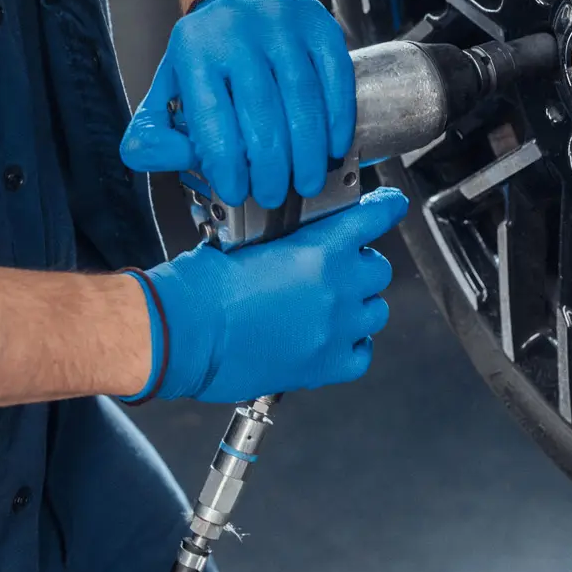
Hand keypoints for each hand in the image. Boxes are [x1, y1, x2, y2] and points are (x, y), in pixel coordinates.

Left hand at [119, 0, 356, 207]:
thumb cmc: (209, 53)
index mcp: (195, 51)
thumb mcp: (168, 88)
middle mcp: (238, 31)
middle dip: (272, 165)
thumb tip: (171, 158)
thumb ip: (156, 133)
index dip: (228, 163)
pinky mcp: (319, 26)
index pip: (213, 118)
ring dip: (309, 150)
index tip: (237, 190)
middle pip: (263, 112)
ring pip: (303, 98)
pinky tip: (334, 146)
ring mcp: (283, 25)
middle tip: (274, 193)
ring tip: (307, 180)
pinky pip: (336, 77)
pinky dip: (338, 118)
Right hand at [123, 187, 408, 402]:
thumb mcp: (245, 240)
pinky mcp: (323, 366)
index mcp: (321, 248)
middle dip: (360, 267)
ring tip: (330, 307)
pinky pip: (361, 355)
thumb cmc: (200, 287)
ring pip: (376, 312)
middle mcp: (337, 287)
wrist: (180, 333)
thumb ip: (285, 239)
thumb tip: (291, 239)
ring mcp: (335, 329)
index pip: (376, 217)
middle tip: (335, 270)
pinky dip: (354, 346)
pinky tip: (333, 340)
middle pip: (378, 270)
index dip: (386, 208)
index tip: (391, 206)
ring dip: (358, 306)